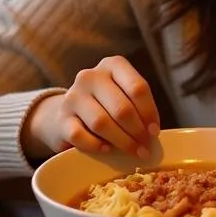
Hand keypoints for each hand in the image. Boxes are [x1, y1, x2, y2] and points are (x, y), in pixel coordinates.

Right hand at [21, 55, 159, 161]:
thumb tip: (152, 132)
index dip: (149, 112)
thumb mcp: (123, 94)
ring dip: (121, 141)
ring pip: (102, 123)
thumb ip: (137, 106)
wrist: (66, 113)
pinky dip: (96, 145)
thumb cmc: (105, 104)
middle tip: (145, 147)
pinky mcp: (61, 119)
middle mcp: (91, 76)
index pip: (137, 88)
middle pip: (121, 107)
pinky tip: (106, 150)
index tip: (155, 131)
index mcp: (112, 65)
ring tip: (133, 151)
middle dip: (137, 131)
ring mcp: (73, 96)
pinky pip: (80, 136)